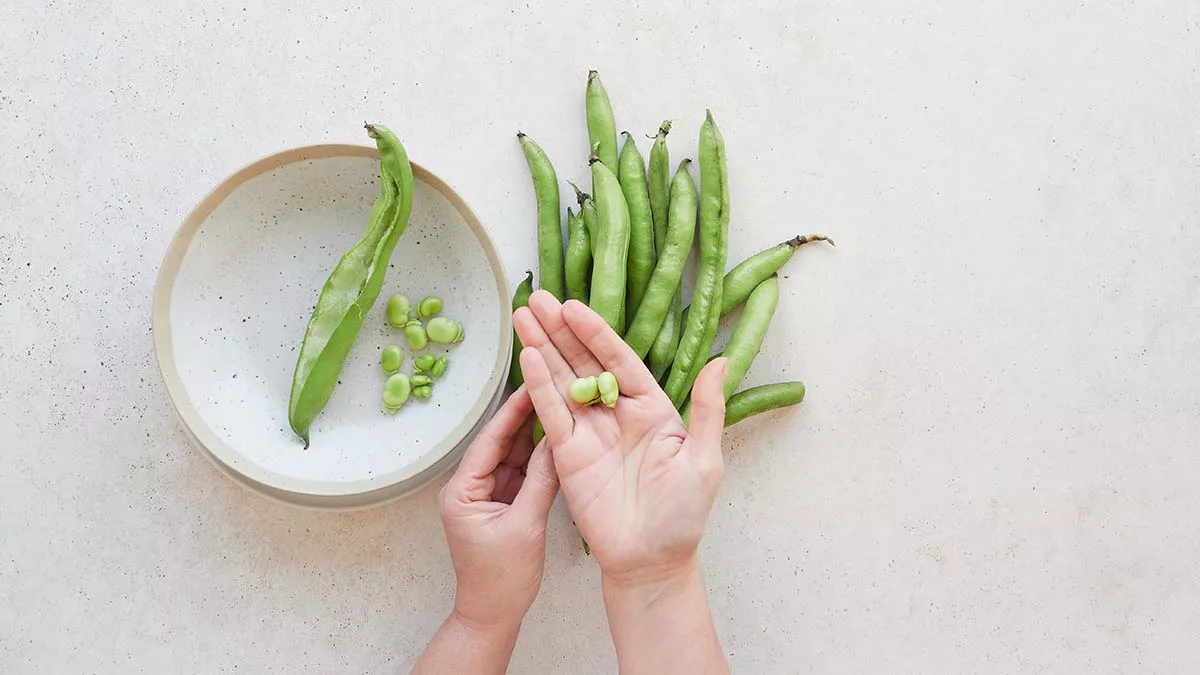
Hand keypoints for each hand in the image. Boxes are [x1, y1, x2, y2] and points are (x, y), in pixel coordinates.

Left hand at [437, 387, 559, 627]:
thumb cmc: (501, 579)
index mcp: (462, 490)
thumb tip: (559, 442)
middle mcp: (470, 487)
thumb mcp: (525, 526)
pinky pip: (522, 473)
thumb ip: (542, 482)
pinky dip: (539, 459)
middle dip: (525, 417)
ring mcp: (487, 495)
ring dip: (534, 435)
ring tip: (559, 404)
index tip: (532, 384)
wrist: (493, 615)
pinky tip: (557, 438)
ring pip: (513, 456)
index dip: (511, 412)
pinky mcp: (503, 503)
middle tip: (550, 386)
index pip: (489, 441)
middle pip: (500, 443)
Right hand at [514, 291, 727, 586]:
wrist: (651, 561)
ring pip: (561, 381)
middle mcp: (616, 413)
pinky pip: (550, 414)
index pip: (619, 359)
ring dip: (541, 348)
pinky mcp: (567, 454)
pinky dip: (538, 386)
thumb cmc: (683, 514)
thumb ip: (708, 408)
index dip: (596, 332)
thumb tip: (721, 361)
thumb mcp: (704, 458)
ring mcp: (589, 432)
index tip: (574, 306)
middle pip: (583, 362)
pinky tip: (527, 357)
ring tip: (521, 315)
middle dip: (559, 330)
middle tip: (536, 298)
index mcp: (651, 408)